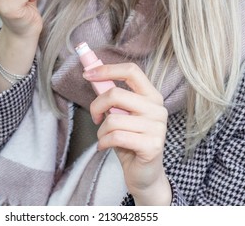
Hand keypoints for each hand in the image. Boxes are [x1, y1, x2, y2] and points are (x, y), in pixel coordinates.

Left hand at [84, 63, 170, 204]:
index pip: (131, 71)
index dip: (107, 70)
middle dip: (96, 106)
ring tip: (105, 138)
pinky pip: (116, 137)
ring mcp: (157, 127)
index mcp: (151, 96)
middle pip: (116, 94)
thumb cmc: (129, 141)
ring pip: (113, 119)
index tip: (87, 74)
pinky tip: (105, 147)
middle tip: (95, 117)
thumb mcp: (120, 115)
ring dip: (101, 131)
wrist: (144, 174)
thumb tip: (92, 74)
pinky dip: (103, 142)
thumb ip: (111, 97)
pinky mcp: (152, 145)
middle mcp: (157, 108)